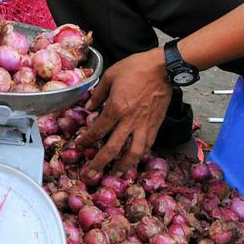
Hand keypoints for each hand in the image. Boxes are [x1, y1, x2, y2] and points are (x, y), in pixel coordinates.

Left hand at [76, 49, 171, 172]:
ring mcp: (144, 125)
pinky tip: (134, 159)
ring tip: (116, 174)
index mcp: (116, 108)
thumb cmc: (135, 68)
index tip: (80, 145)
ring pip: (134, 153)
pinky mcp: (156, 125)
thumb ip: (98, 94)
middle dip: (99, 163)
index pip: (98, 131)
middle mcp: (129, 121)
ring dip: (123, 166)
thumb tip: (89, 108)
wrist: (163, 68)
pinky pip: (147, 145)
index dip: (87, 140)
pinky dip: (140, 155)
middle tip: (90, 175)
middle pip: (113, 149)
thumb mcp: (110, 75)